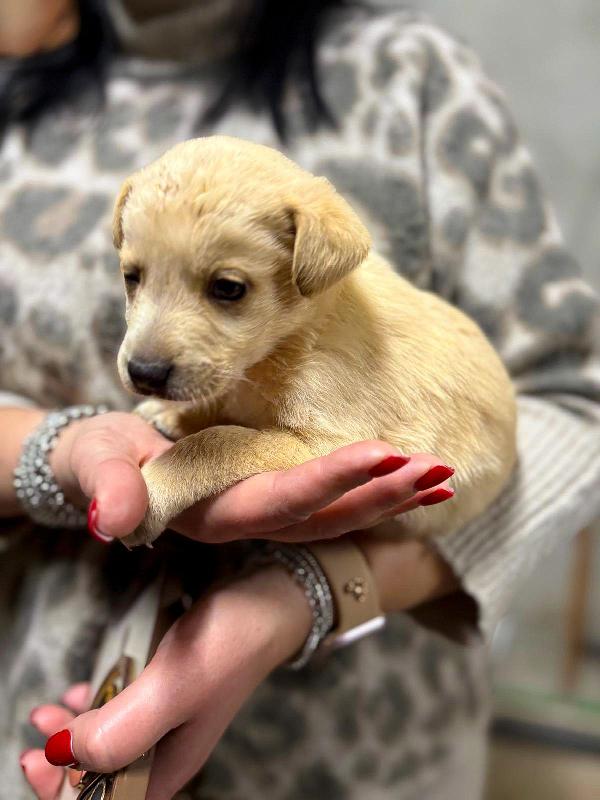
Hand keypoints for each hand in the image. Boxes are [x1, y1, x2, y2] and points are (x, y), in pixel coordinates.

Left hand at [21, 536, 459, 799]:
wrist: (272, 596)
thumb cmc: (229, 641)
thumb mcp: (174, 686)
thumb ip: (123, 728)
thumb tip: (66, 750)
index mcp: (171, 763)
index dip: (68, 793)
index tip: (38, 759)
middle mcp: (168, 748)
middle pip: (104, 778)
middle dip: (64, 761)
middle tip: (40, 726)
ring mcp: (169, 716)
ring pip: (110, 742)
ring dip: (76, 731)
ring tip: (53, 703)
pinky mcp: (169, 687)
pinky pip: (124, 707)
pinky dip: (98, 702)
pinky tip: (87, 684)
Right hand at [50, 411, 453, 543]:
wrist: (107, 468)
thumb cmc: (101, 458)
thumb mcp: (97, 461)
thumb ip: (109, 484)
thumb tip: (113, 518)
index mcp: (214, 513)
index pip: (282, 500)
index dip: (333, 481)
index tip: (388, 452)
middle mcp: (247, 521)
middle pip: (326, 518)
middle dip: (384, 496)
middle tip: (440, 470)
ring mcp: (263, 514)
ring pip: (337, 517)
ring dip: (391, 500)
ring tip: (443, 477)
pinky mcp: (271, 499)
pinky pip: (332, 503)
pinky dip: (375, 492)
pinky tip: (413, 478)